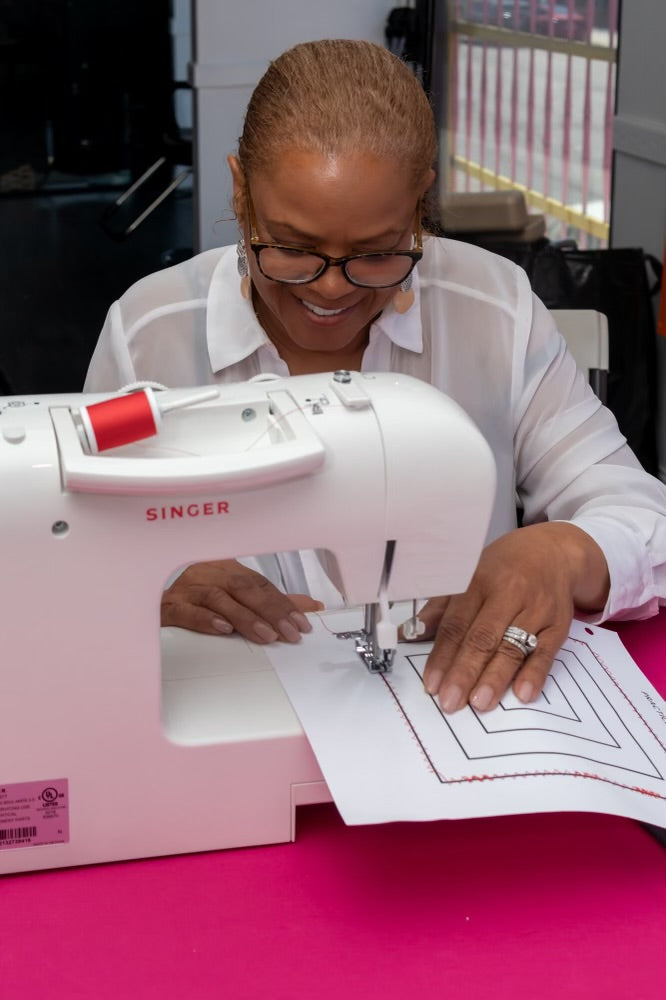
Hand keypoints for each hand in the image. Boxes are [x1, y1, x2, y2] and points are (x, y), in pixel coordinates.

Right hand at [161, 559, 322, 641]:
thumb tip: (309, 607)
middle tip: (289, 632)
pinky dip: (205, 619)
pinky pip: (186, 610)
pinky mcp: (167, 606)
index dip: (283, 603)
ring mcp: (186, 589)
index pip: (260, 584)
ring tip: (265, 635)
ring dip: (244, 618)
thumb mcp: (236, 594)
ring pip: (219, 599)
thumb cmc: (195, 596)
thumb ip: (271, 601)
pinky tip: (222, 629)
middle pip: (243, 588)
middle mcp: (207, 574)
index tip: (302, 622)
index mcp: (226, 568)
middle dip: (270, 611)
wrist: (145, 592)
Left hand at [401, 522, 609, 712]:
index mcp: (478, 582)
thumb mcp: (470, 576)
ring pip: (512, 647)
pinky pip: (546, 652)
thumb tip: (409, 632)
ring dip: (495, 677)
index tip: (431, 683)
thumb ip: (441, 607)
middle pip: (483, 638)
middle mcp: (507, 594)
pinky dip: (535, 673)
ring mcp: (535, 610)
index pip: (456, 624)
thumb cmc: (505, 567)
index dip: (442, 655)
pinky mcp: (558, 624)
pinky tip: (523, 693)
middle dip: (464, 672)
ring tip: (479, 702)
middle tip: (450, 701)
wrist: (554, 552)